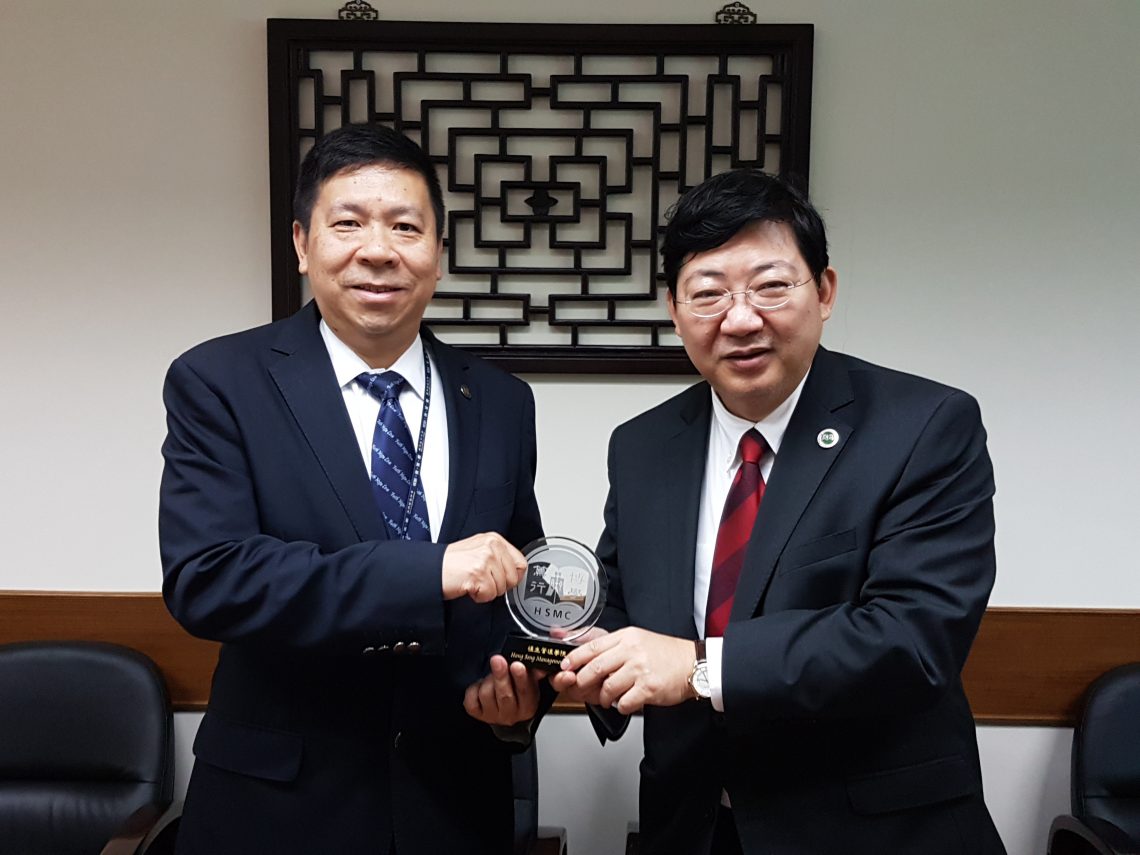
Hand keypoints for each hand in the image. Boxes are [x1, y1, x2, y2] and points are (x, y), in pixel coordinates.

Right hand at [441, 533, 525, 602]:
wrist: (431, 570)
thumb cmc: (452, 564)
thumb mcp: (479, 551)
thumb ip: (498, 557)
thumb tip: (516, 572)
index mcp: (494, 539)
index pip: (521, 563)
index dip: (512, 576)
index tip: (500, 579)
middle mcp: (491, 546)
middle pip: (513, 578)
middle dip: (498, 586)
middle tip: (482, 581)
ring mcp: (485, 558)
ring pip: (502, 588)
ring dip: (487, 591)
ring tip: (473, 582)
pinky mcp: (478, 573)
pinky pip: (490, 595)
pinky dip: (479, 597)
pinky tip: (469, 587)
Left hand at [463, 655, 543, 725]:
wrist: (504, 706)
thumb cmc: (517, 690)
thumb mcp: (530, 681)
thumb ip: (534, 672)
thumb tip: (540, 667)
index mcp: (528, 706)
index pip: (525, 692)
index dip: (521, 678)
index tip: (516, 665)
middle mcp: (511, 715)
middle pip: (505, 695)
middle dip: (501, 676)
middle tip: (498, 660)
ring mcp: (493, 716)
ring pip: (487, 695)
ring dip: (487, 680)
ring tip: (491, 674)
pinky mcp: (478, 714)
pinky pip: (472, 700)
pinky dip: (474, 688)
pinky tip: (480, 684)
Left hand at [557, 627, 695, 713]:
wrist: (692, 663)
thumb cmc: (663, 653)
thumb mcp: (635, 640)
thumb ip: (609, 643)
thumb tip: (577, 641)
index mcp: (626, 637)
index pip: (591, 646)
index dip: (573, 658)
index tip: (565, 667)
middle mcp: (632, 651)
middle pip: (595, 668)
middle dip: (583, 682)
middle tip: (584, 688)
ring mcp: (640, 669)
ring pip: (607, 688)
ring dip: (603, 697)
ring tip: (609, 698)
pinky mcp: (649, 688)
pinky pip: (624, 703)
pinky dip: (620, 706)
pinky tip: (624, 703)